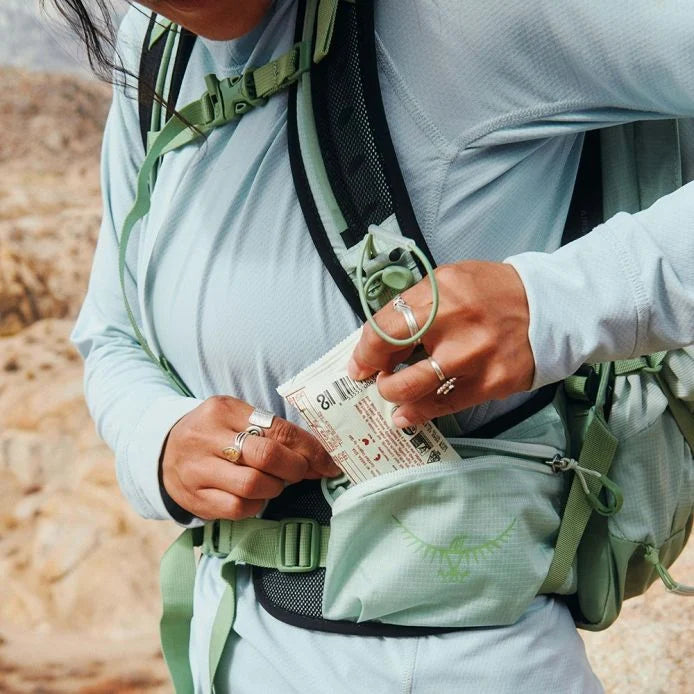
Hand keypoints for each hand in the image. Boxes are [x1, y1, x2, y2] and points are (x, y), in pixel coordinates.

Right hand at [161, 396, 340, 519]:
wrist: (163, 452)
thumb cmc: (214, 434)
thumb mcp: (236, 418)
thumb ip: (273, 431)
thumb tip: (319, 456)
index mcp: (224, 409)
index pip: (278, 429)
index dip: (310, 449)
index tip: (329, 462)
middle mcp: (208, 436)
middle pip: (267, 456)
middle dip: (296, 468)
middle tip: (303, 473)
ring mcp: (198, 469)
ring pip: (253, 485)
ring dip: (275, 488)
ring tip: (274, 483)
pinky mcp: (195, 497)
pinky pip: (238, 508)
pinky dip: (255, 505)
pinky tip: (254, 496)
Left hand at [347, 261, 534, 426]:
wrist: (550, 308)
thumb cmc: (494, 293)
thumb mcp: (452, 280)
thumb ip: (418, 303)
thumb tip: (382, 335)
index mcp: (441, 291)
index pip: (385, 324)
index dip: (365, 348)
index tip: (360, 360)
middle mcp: (454, 322)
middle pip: (391, 351)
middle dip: (372, 370)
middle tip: (372, 376)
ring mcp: (472, 356)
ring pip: (412, 385)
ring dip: (392, 392)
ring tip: (390, 392)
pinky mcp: (489, 382)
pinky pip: (442, 405)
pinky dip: (416, 413)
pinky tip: (404, 415)